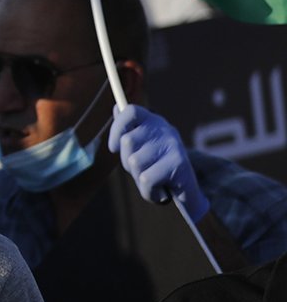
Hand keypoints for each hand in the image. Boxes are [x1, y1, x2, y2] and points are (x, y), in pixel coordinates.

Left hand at [108, 104, 207, 218]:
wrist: (188, 193)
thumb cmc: (157, 169)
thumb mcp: (141, 149)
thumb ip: (128, 130)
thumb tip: (116, 107)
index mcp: (153, 122)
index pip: (130, 111)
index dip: (117, 128)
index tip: (113, 148)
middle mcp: (165, 130)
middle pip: (127, 141)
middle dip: (127, 163)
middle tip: (144, 170)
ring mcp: (173, 145)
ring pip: (134, 162)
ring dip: (138, 178)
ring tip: (153, 180)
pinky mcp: (178, 163)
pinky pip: (146, 179)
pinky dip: (148, 191)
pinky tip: (160, 190)